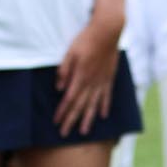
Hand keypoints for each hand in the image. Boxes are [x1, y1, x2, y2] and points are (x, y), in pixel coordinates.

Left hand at [54, 12, 122, 134]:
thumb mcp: (69, 53)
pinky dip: (104, 106)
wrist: (107, 32)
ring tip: (84, 132)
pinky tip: (102, 115)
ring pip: (94, 105)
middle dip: (72, 120)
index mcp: (80, 77)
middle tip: (65, 134)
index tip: (56, 122)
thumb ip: (64, 71)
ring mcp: (101, 81)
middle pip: (80, 106)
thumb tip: (59, 88)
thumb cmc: (85, 40)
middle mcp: (91, 82)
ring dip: (88, 119)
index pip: (69, 99)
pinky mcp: (109, 78)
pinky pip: (107, 96)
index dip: (62, 111)